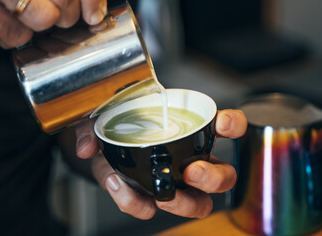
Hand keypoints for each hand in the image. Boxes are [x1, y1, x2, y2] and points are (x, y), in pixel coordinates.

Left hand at [75, 109, 246, 218]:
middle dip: (213, 177)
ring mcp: (174, 182)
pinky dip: (134, 202)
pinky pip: (148, 208)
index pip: (226, 125)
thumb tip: (88, 146)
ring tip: (162, 196)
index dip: (233, 125)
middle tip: (192, 172)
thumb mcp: (106, 114)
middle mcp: (190, 159)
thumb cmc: (117, 123)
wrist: (98, 146)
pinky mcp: (149, 197)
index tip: (222, 124)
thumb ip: (95, 124)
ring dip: (185, 204)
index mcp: (191, 129)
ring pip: (199, 203)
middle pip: (223, 176)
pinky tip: (119, 187)